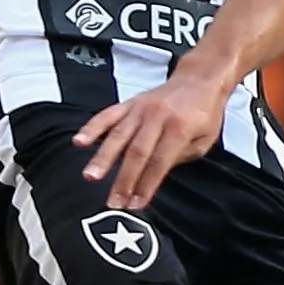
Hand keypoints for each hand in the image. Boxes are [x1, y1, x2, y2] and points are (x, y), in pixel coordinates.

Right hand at [74, 72, 231, 209]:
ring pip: (118, 135)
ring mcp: (141, 109)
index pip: (159, 162)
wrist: (200, 80)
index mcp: (180, 128)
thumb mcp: (204, 141)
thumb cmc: (204, 113)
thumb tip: (153, 176)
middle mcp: (158, 117)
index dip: (146, 186)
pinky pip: (108, 115)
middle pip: (136, 152)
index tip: (135, 204)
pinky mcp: (130, 103)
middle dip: (123, 180)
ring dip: (103, 158)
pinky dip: (92, 128)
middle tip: (112, 201)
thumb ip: (178, 158)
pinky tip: (79, 141)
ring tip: (90, 176)